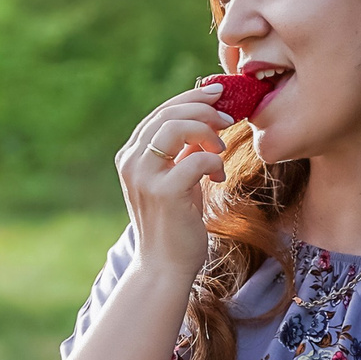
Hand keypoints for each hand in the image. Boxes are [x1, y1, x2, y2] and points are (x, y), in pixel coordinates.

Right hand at [111, 85, 233, 283]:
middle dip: (204, 109)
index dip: (191, 97)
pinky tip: (218, 176)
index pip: (160, 113)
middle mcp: (131, 162)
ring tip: (221, 148)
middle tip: (229, 118)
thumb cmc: (176, 222)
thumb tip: (206, 117)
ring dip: (207, 131)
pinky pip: (196, 159)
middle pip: (168, 114)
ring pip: (176, 127)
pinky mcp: (164, 193)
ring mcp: (144, 177)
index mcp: (131, 156)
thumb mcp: (178, 178)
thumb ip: (184, 150)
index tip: (219, 93)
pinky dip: (213, 161)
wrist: (165, 266)